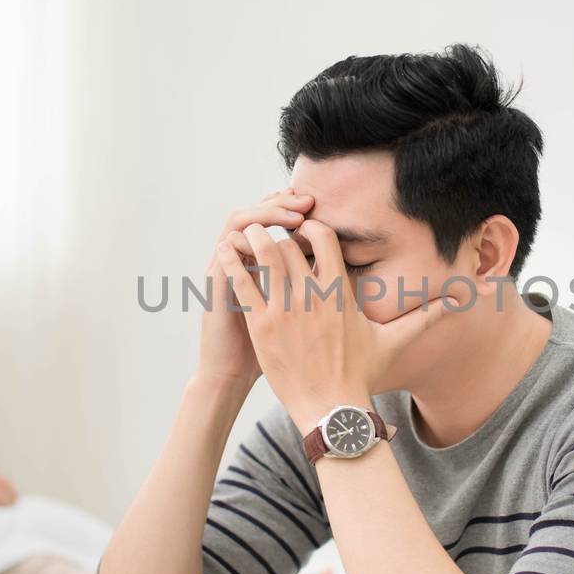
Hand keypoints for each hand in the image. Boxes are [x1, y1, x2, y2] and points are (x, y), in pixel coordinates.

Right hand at [198, 187, 314, 387]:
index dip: (294, 207)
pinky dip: (242, 238)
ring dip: (266, 213)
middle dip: (284, 202)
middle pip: (260, 211)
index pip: (276, 219)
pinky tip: (264, 237)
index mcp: (263, 262)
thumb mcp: (295, 315)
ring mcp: (227, 266)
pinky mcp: (216, 283)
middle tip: (310, 200)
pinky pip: (225, 251)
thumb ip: (317, 294)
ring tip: (293, 214)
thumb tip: (357, 284)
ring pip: (240, 221)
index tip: (320, 207)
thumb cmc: (272, 349)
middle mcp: (244, 258)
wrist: (232, 372)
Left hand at [210, 216, 452, 432]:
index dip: (311, 227)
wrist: (331, 409)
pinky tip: (225, 254)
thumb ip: (424, 316)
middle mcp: (313, 295)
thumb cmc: (360, 375)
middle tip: (270, 231)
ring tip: (248, 238)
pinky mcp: (262, 326)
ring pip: (264, 255)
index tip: (303, 231)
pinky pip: (241, 283)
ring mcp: (285, 309)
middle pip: (288, 243)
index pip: (324, 238)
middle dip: (278, 232)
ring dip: (254, 241)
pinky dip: (231, 265)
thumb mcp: (394, 341)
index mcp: (340, 292)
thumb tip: (458, 302)